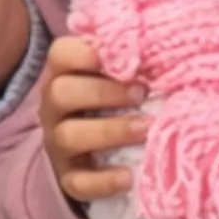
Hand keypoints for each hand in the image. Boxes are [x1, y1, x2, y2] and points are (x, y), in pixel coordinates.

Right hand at [41, 36, 147, 206]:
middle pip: (60, 93)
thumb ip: (131, 59)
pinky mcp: (69, 177)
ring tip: (146, 129)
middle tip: (143, 94)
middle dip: (103, 92)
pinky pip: (77, 182)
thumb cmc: (115, 102)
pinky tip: (129, 176)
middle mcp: (54, 107)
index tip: (125, 61)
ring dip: (110, 131)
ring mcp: (58, 143)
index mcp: (64, 74)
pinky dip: (103, 181)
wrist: (94, 152)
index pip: (61, 53)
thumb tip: (164, 36)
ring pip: (68, 136)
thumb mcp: (116, 76)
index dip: (87, 54)